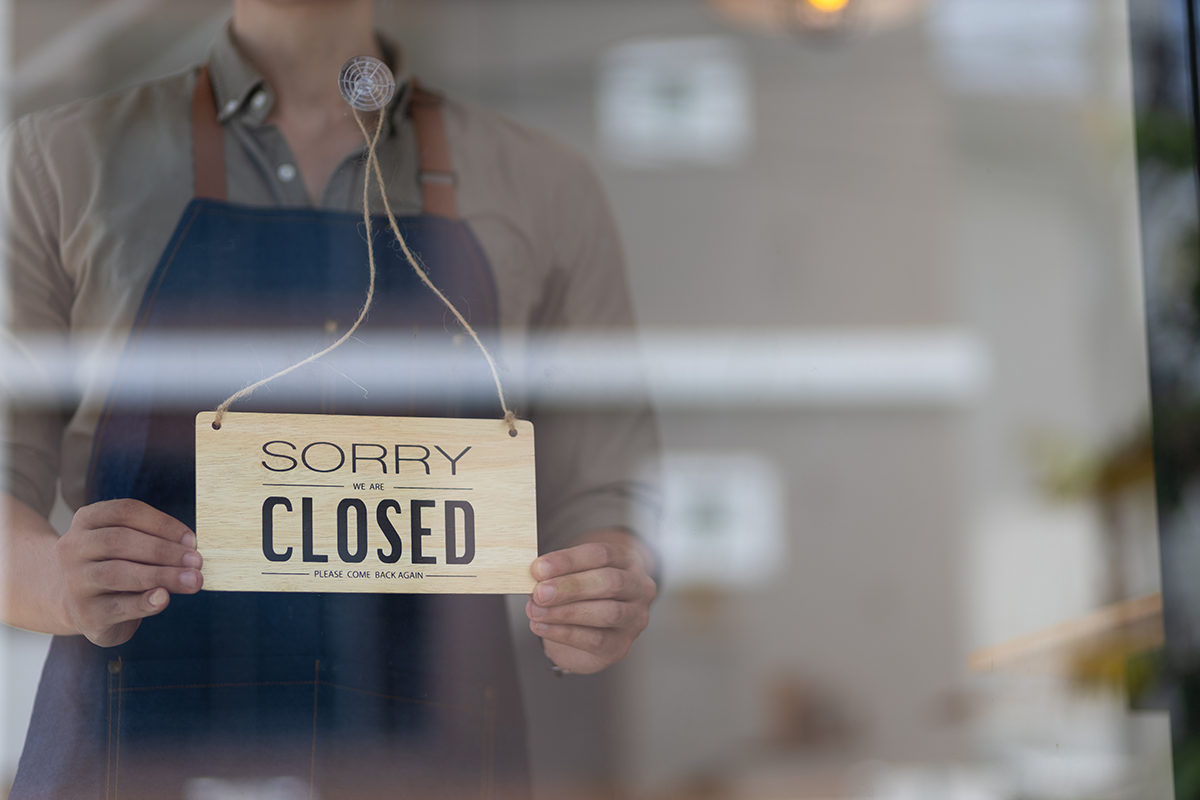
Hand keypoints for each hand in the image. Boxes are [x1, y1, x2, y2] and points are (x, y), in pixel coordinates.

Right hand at [55, 498, 201, 646]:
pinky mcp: (85, 614)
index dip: (162, 524)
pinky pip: (116, 607)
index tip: (192, 539)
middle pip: (119, 541)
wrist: (82, 606)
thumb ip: (153, 540)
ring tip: (192, 581)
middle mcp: (74, 548)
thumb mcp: (128, 546)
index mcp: (87, 520)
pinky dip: (143, 603)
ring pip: (116, 573)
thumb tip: (190, 549)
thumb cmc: (116, 566)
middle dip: (164, 551)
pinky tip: (163, 599)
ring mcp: (75, 582)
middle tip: (196, 561)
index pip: (125, 512)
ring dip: (161, 576)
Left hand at [526, 529, 655, 673]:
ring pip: (608, 612)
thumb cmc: (582, 598)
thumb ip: (556, 576)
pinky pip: (596, 639)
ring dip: (566, 612)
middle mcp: (639, 588)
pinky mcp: (621, 646)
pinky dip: (564, 633)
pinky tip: (543, 627)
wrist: (587, 635)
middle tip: (540, 592)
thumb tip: (534, 577)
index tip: (540, 568)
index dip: (569, 560)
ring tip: (537, 611)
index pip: (603, 554)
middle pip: (611, 582)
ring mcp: (635, 619)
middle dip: (571, 587)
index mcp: (627, 561)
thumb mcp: (572, 577)